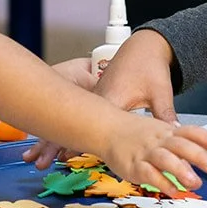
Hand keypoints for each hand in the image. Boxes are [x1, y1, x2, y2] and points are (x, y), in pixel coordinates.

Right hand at [23, 30, 178, 168]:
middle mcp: (98, 98)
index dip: (74, 142)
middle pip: (72, 124)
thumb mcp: (159, 91)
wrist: (144, 46)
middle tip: (38, 161)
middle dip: (53, 142)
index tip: (61, 156)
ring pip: (70, 120)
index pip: (90, 125)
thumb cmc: (149, 65)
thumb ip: (164, 115)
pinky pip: (76, 116)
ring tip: (36, 156)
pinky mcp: (96, 97)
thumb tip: (171, 135)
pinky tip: (54, 143)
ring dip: (53, 137)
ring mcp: (94, 97)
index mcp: (112, 97)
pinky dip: (63, 128)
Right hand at [98, 112, 206, 194]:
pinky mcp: (134, 165)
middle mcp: (159, 140)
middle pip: (181, 145)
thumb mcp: (159, 131)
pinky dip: (162, 182)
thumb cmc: (134, 132)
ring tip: (195, 182)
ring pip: (166, 159)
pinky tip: (173, 191)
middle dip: (199, 156)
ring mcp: (146, 152)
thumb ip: (178, 142)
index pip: (189, 132)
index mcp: (167, 131)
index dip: (205, 139)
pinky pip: (149, 174)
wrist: (106, 128)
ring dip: (181, 171)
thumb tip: (200, 154)